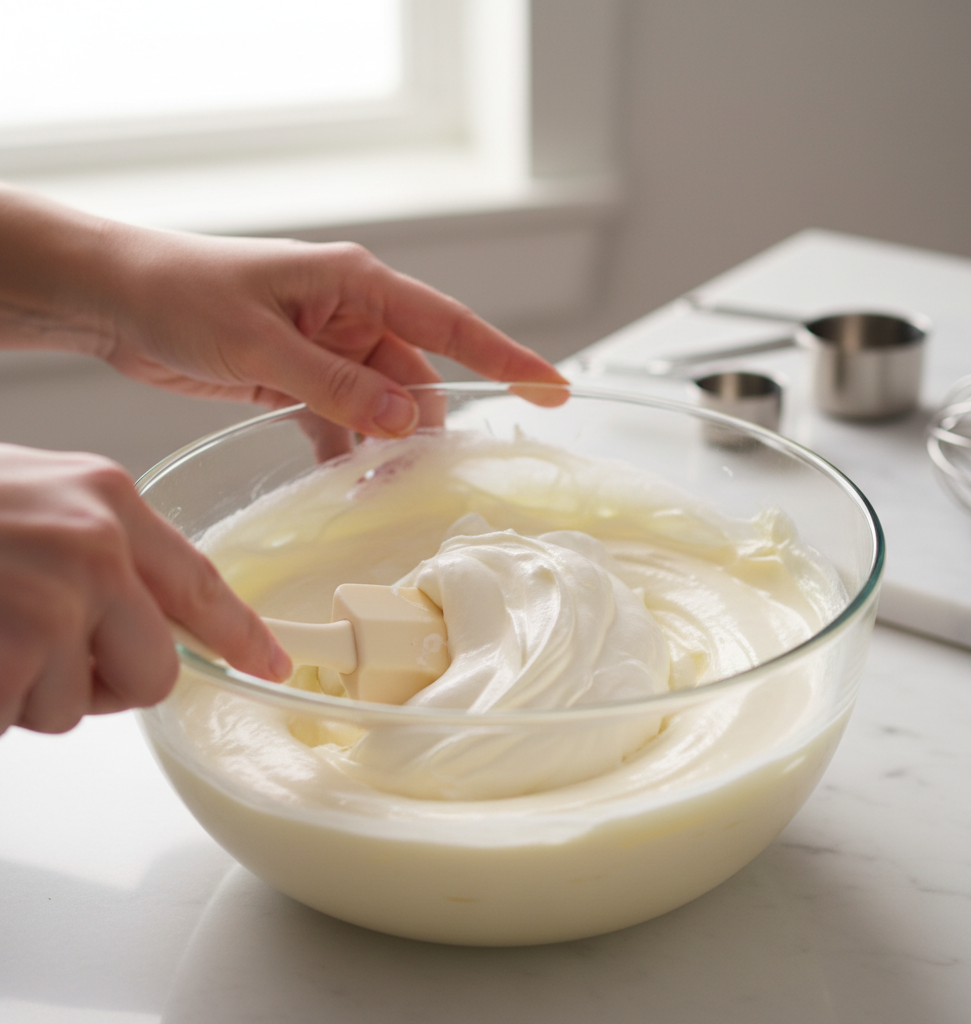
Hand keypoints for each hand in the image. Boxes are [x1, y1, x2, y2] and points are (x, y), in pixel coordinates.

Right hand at [0, 444, 290, 734]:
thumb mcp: (30, 495)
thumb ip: (92, 545)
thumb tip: (127, 605)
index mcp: (106, 498)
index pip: (198, 582)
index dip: (238, 633)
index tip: (272, 662)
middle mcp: (96, 546)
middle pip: (157, 670)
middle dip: (105, 686)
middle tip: (36, 658)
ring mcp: (55, 600)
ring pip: (74, 706)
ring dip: (25, 694)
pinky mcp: (12, 652)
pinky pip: (16, 721)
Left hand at [97, 224, 567, 436]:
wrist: (112, 299)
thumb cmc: (179, 292)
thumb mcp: (258, 343)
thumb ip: (335, 384)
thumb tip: (407, 420)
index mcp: (354, 284)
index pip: (449, 326)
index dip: (505, 358)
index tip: (552, 387)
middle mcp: (351, 317)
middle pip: (416, 381)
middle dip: (422, 429)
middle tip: (417, 480)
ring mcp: (327, 352)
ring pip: (382, 410)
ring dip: (381, 449)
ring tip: (373, 490)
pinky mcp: (299, 381)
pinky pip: (342, 423)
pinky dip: (344, 453)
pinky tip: (339, 481)